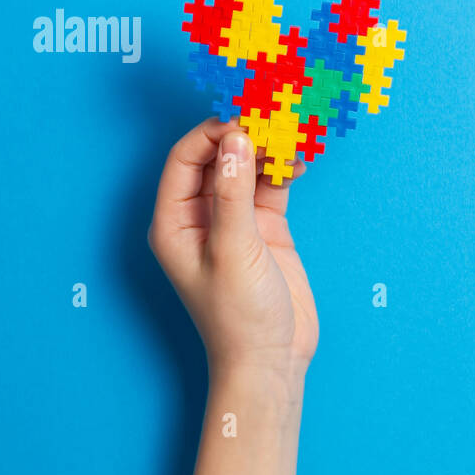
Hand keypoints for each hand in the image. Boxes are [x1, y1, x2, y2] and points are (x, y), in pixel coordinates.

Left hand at [148, 118, 317, 394]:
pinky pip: (271, 185)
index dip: (212, 133)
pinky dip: (284, 168)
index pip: (185, 158)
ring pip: (247, 167)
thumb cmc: (238, 316)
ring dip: (267, 148)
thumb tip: (236, 139)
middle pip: (217, 157)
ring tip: (292, 133)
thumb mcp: (234, 249)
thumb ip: (233, 192)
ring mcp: (235, 220)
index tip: (243, 119)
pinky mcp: (266, 228)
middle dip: (243, 134)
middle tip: (273, 115)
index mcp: (174, 221)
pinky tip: (300, 159)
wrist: (272, 359)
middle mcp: (200, 216)